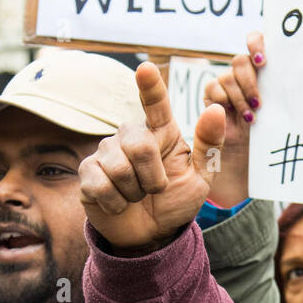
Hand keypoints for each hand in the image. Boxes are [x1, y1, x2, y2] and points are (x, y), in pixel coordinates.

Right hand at [79, 62, 227, 250]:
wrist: (151, 233)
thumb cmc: (175, 200)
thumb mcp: (201, 178)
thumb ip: (209, 146)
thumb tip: (215, 109)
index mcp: (160, 133)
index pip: (155, 104)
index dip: (150, 86)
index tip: (146, 69)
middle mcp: (130, 136)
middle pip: (139, 145)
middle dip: (152, 177)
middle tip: (154, 189)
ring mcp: (105, 153)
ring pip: (118, 168)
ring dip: (134, 193)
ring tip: (137, 196)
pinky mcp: (87, 174)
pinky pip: (100, 185)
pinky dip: (116, 203)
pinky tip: (118, 203)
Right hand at [202, 31, 264, 207]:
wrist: (248, 159)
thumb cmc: (271, 134)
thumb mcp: (281, 111)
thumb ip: (285, 92)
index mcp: (264, 71)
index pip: (257, 42)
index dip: (257, 43)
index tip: (263, 60)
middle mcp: (245, 74)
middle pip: (240, 60)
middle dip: (250, 80)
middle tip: (260, 103)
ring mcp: (227, 84)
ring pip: (228, 75)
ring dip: (240, 97)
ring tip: (251, 118)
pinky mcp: (212, 96)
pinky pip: (213, 88)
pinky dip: (225, 102)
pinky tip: (237, 117)